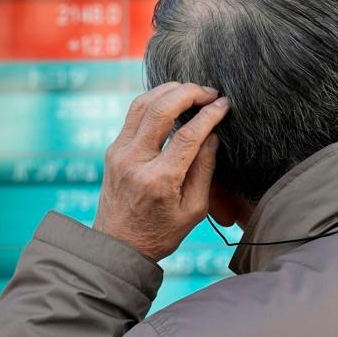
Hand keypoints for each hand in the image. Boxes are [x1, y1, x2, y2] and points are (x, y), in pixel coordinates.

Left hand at [92, 82, 229, 261]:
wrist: (117, 245)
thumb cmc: (161, 233)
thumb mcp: (194, 209)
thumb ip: (204, 170)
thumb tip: (212, 135)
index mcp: (159, 180)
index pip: (187, 135)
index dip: (209, 115)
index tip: (225, 104)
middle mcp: (135, 161)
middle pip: (160, 109)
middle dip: (189, 93)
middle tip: (210, 92)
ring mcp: (119, 153)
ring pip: (142, 104)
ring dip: (169, 91)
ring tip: (192, 91)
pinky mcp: (113, 149)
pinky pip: (133, 114)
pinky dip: (154, 101)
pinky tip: (172, 100)